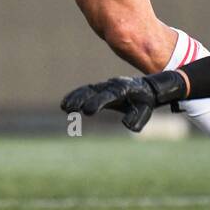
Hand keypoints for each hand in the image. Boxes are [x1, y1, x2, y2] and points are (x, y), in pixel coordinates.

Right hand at [60, 72, 187, 132]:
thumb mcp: (145, 112)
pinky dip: (75, 96)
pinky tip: (64, 104)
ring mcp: (104, 86)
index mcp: (124, 90)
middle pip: (94, 90)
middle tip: (70, 109)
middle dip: (81, 99)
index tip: (87, 111)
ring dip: (75, 97)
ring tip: (64, 108)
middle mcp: (111, 85)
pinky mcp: (99, 89)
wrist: (145, 88)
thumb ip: (137, 119)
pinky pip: (85, 91)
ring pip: (87, 90)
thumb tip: (126, 124)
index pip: (109, 95)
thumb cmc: (145, 102)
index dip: (97, 102)